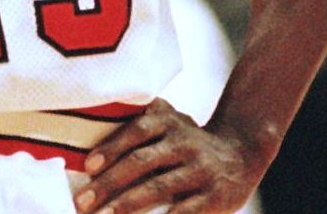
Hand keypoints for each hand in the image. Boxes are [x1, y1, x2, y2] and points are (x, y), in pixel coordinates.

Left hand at [74, 99, 267, 213]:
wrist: (244, 151)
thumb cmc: (189, 143)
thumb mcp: (171, 124)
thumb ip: (139, 129)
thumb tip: (86, 157)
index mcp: (171, 122)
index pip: (138, 130)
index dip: (112, 147)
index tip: (88, 166)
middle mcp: (186, 142)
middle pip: (143, 161)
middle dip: (110, 183)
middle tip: (82, 202)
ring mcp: (201, 169)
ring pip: (161, 187)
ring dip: (128, 204)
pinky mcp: (216, 195)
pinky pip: (186, 211)